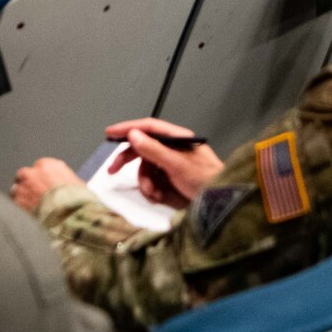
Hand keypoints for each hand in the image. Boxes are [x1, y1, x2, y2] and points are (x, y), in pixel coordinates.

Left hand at [12, 156, 82, 212]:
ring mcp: (23, 187)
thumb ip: (63, 180)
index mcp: (48, 165)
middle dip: (28, 184)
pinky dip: (20, 208)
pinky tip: (28, 214)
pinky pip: (14, 203)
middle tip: (35, 195)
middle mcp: (33, 173)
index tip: (43, 184)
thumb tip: (63, 185)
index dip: (41, 177)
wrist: (68, 215)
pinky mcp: (17, 202)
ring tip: (32, 207)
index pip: (40, 166)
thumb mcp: (76, 184)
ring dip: (22, 196)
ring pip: (16, 189)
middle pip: (24, 175)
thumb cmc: (76, 200)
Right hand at [105, 118, 225, 207]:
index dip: (128, 128)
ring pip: (145, 169)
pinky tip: (159, 196)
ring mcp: (171, 165)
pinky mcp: (171, 180)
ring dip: (145, 182)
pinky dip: (151, 190)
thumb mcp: (177, 165)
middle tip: (113, 169)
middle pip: (143, 148)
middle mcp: (173, 149)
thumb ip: (154, 150)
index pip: (149, 127)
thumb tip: (134, 135)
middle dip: (129, 160)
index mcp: (177, 139)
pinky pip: (152, 182)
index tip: (110, 133)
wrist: (220, 203)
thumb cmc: (206, 180)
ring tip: (153, 192)